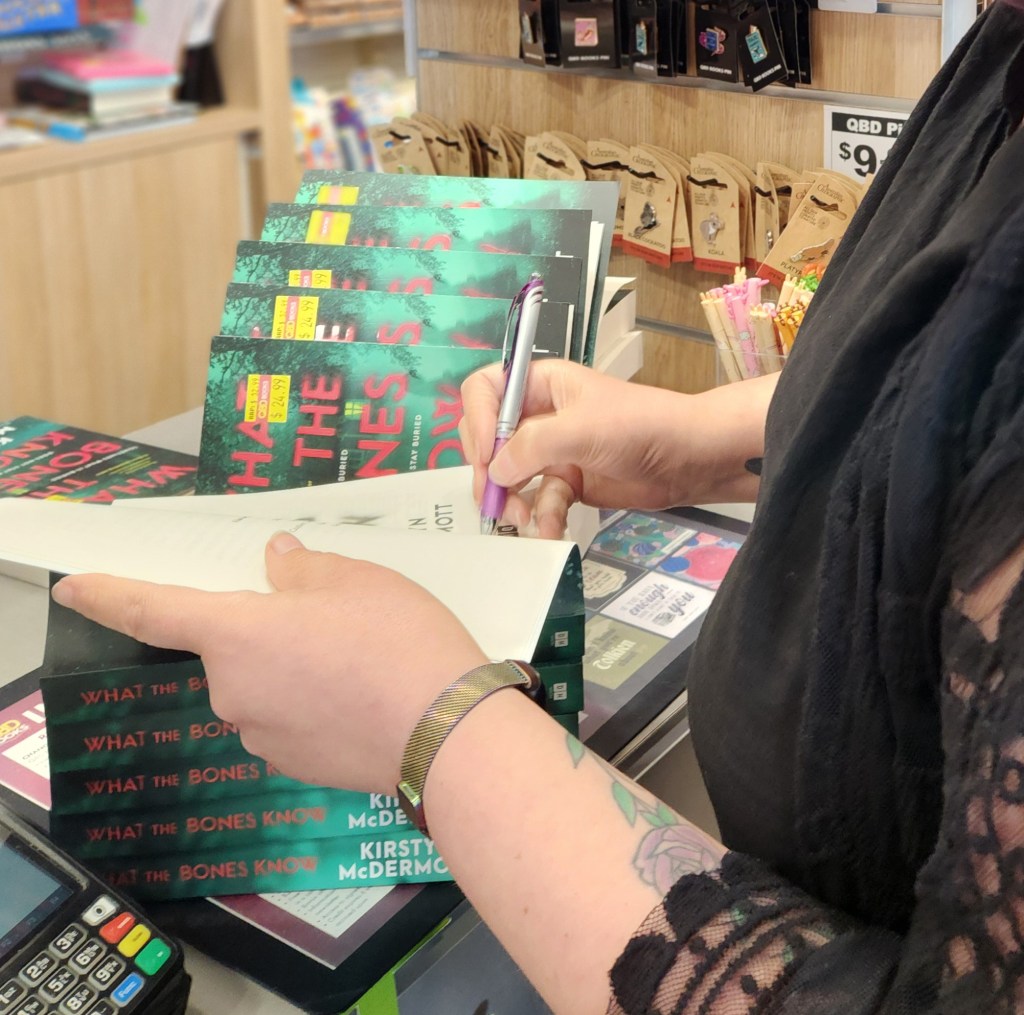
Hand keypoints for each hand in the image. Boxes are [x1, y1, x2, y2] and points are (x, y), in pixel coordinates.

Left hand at [51, 532, 487, 794]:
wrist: (446, 732)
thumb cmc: (396, 640)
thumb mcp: (355, 578)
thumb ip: (302, 568)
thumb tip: (276, 563)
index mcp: (236, 636)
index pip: (153, 611)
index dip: (110, 594)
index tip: (72, 587)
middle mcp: (234, 691)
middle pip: (232, 647)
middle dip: (266, 628)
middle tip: (331, 615)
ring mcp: (264, 735)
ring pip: (266, 684)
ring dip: (294, 666)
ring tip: (363, 657)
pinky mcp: (297, 765)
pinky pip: (290, 718)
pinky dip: (315, 701)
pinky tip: (366, 693)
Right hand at [460, 361, 718, 538]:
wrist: (690, 459)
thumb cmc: (641, 426)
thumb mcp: (582, 428)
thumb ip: (532, 446)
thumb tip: (494, 471)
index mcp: (540, 384)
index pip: (485, 391)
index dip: (477, 420)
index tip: (485, 455)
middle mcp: (540, 414)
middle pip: (489, 437)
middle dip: (487, 469)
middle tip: (493, 495)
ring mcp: (553, 450)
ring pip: (509, 476)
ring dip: (510, 499)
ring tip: (520, 517)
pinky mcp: (568, 482)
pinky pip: (539, 500)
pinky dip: (541, 516)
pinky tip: (549, 529)